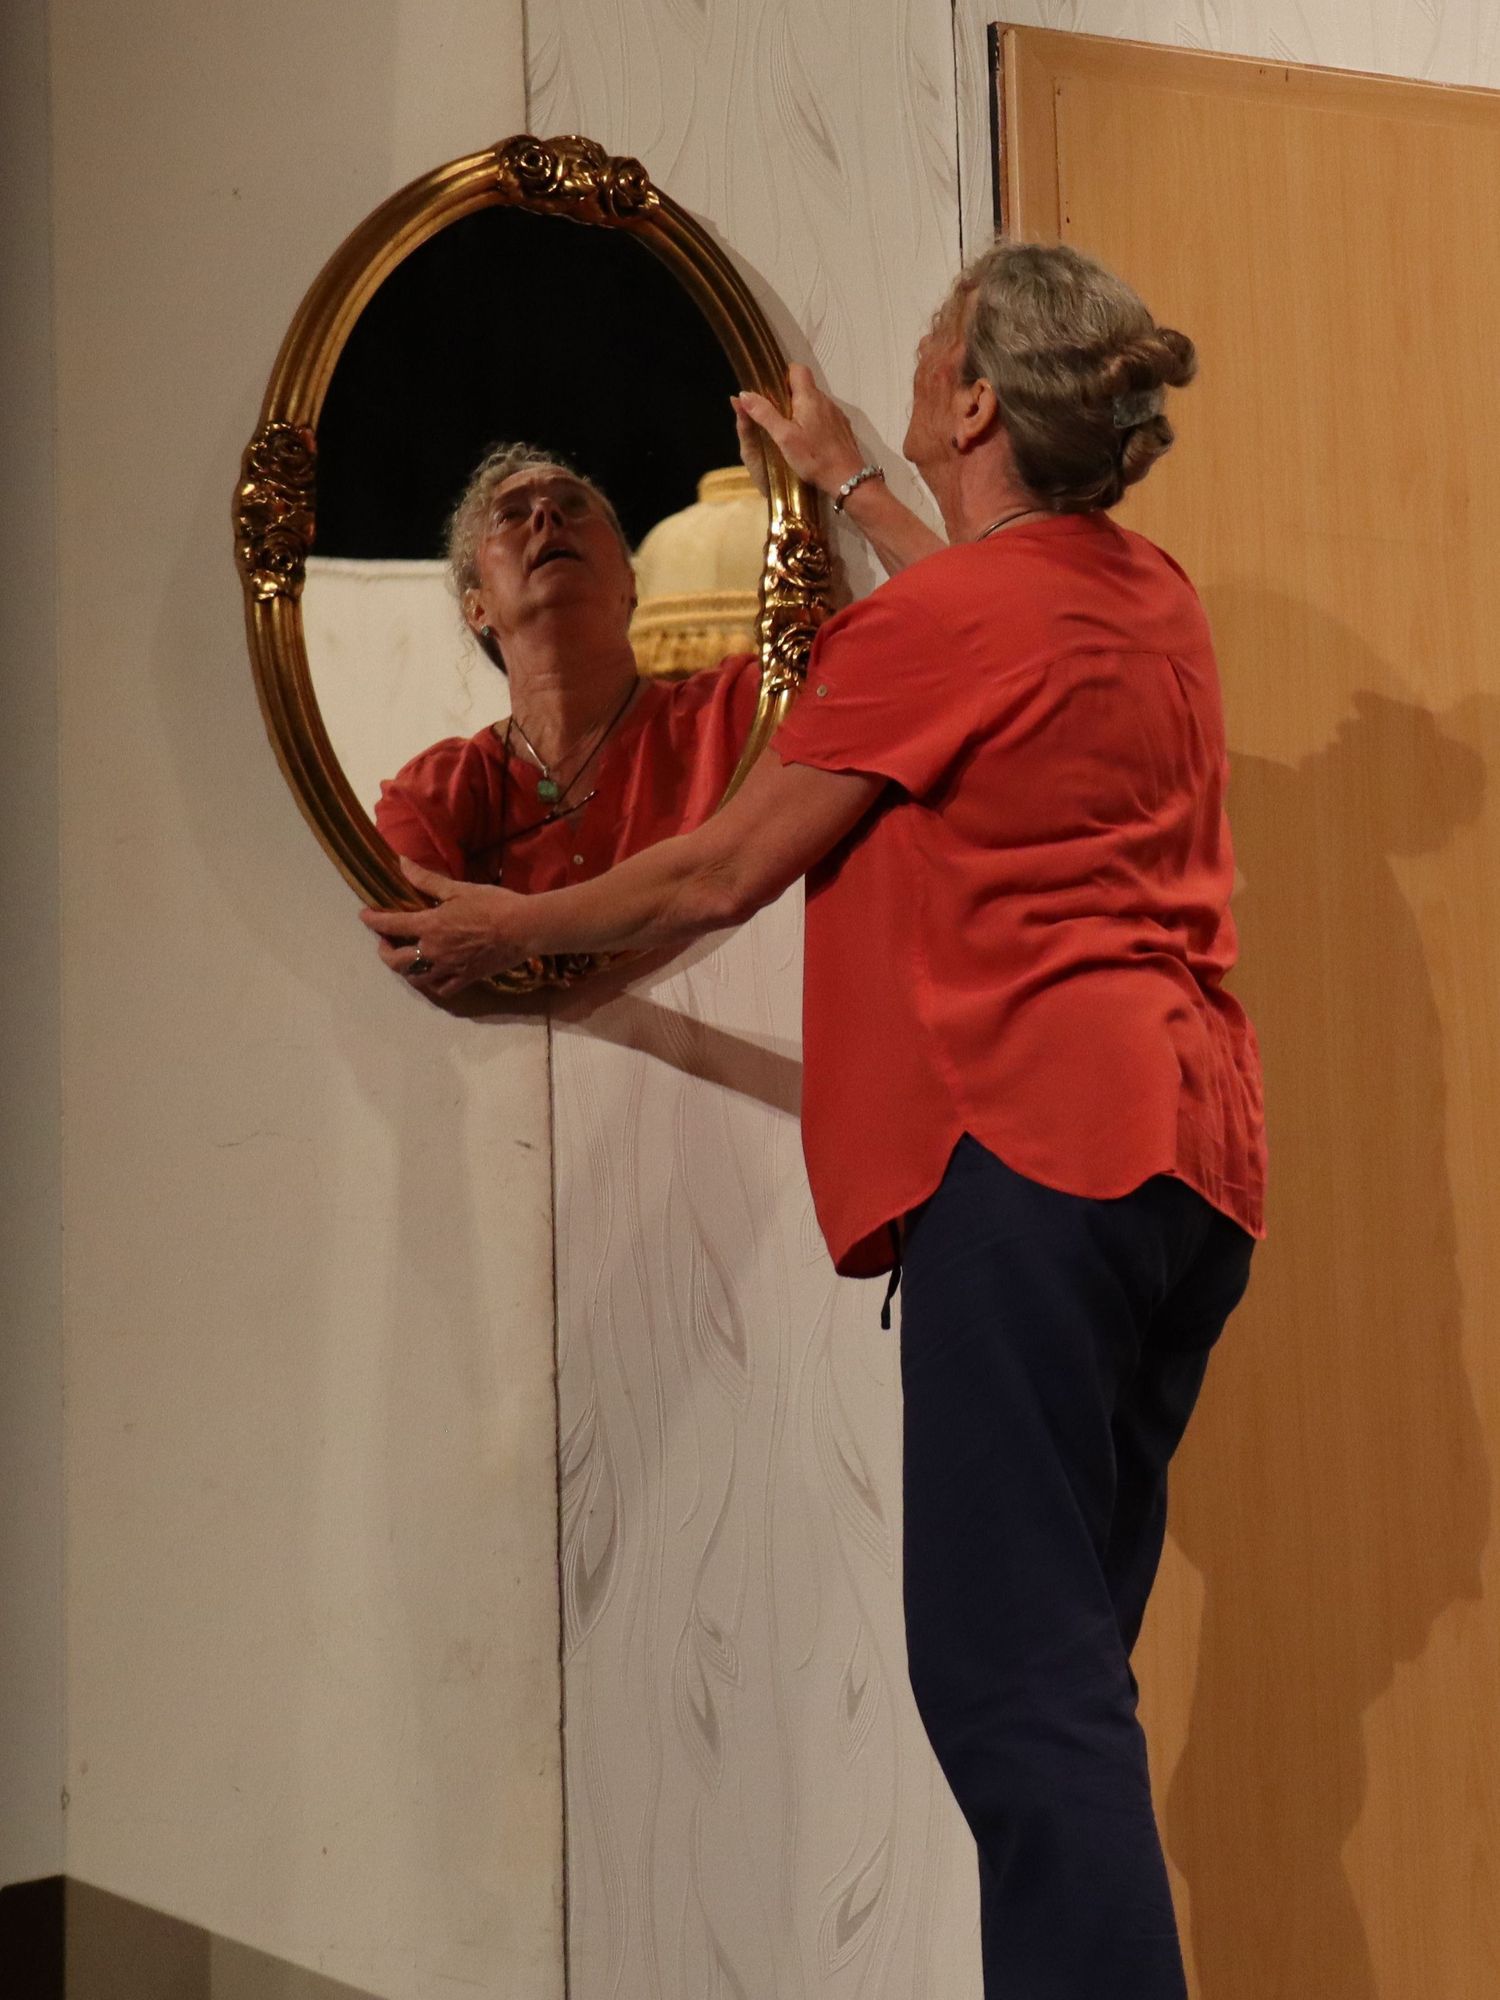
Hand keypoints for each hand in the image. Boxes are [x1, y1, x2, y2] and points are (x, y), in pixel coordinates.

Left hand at [359, 857, 533, 1000]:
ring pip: (416, 978)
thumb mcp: (458, 889)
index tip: (364, 916)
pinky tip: (434, 977)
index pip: (391, 925)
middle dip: (384, 952)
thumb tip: (401, 862)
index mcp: (430, 926)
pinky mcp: (466, 978)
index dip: (373, 920)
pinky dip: (433, 984)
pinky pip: (443, 989)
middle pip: (397, 961)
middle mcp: (434, 951)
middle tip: (385, 943)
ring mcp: (449, 968)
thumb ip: (427, 880)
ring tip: (407, 960)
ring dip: (405, 970)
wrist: (522, 928)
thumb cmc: (492, 904)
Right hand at [733, 364, 864, 499]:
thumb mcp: (783, 437)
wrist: (846, 478)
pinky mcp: (842, 428)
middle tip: (776, 416)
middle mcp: (825, 400)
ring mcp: (836, 414)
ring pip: (815, 403)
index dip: (783, 375)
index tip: (772, 391)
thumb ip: (764, 414)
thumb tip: (744, 394)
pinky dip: (814, 422)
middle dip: (789, 396)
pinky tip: (809, 441)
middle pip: (805, 387)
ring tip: (791, 432)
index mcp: (809, 397)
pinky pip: (825, 417)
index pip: (797, 369)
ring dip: (802, 411)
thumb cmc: (813, 457)